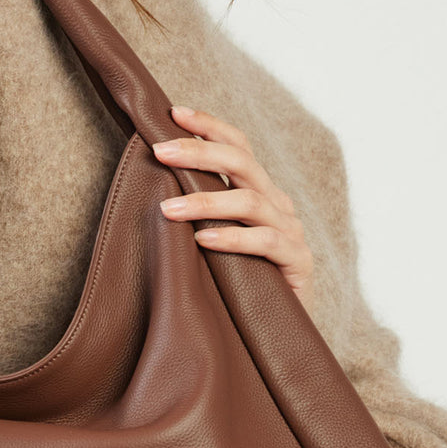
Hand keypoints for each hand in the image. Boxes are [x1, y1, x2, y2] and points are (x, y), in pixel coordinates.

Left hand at [151, 104, 316, 315]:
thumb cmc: (239, 284)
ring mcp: (291, 232)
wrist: (280, 334)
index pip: (238, 146)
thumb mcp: (216, 241)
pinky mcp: (298, 263)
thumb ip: (199, 214)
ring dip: (205, 202)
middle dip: (199, 152)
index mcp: (260, 191)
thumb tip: (148, 190)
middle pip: (243, 162)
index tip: (172, 113)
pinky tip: (202, 242)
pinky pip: (266, 243)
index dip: (209, 126)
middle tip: (159, 151)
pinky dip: (231, 239)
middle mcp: (278, 204)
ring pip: (250, 201)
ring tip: (167, 210)